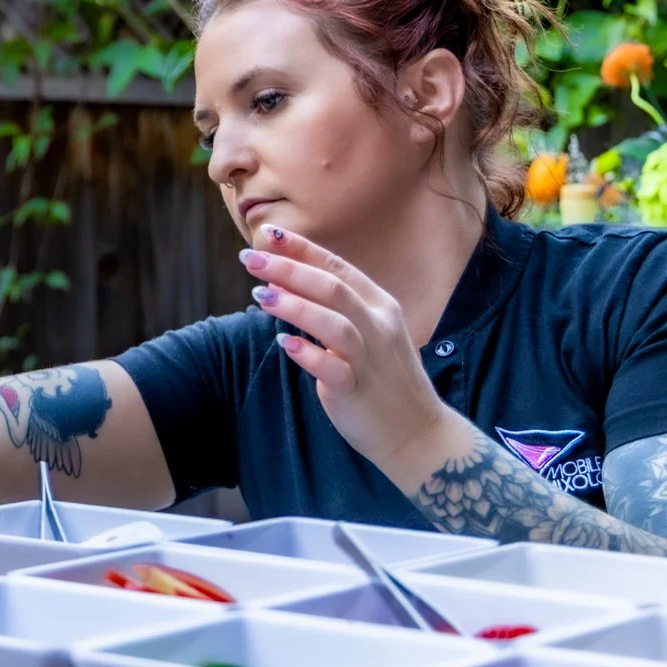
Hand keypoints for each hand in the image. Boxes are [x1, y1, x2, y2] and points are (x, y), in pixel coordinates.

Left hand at [240, 224, 452, 477]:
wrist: (417, 433)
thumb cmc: (383, 378)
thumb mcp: (368, 332)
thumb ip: (334, 307)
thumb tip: (283, 281)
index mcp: (380, 306)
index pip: (337, 267)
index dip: (302, 248)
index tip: (267, 233)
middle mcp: (378, 326)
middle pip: (332, 287)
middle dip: (289, 268)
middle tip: (249, 257)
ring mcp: (370, 358)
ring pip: (333, 322)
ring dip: (295, 306)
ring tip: (259, 295)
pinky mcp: (358, 389)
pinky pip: (333, 368)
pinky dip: (308, 354)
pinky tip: (283, 343)